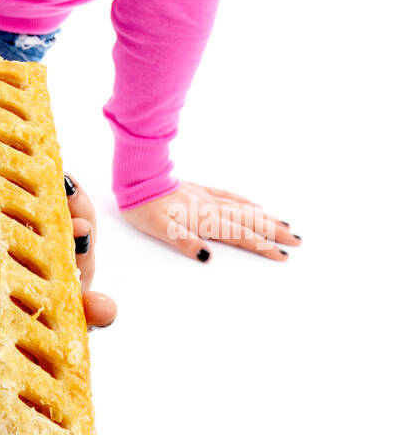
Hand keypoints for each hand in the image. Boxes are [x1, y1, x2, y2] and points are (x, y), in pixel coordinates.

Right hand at [0, 83, 116, 337]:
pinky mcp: (47, 209)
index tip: (45, 363)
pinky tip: (72, 197)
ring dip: (83, 262)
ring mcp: (25, 237)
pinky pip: (74, 226)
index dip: (12, 354)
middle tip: (101, 308)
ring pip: (63, 271)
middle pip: (35, 309)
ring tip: (81, 231)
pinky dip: (81, 217)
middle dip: (73, 317)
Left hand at [121, 180, 302, 261]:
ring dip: (265, 217)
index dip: (261, 246)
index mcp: (204, 219)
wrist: (136, 178)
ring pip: (243, 208)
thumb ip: (184, 242)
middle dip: (274, 232)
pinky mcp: (199, 189)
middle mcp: (211, 208)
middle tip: (298, 240)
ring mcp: (206, 197)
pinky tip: (254, 204)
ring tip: (286, 225)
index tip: (283, 255)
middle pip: (249, 221)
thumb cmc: (144, 208)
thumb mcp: (159, 229)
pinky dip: (244, 202)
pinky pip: (228, 195)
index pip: (239, 235)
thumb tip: (208, 256)